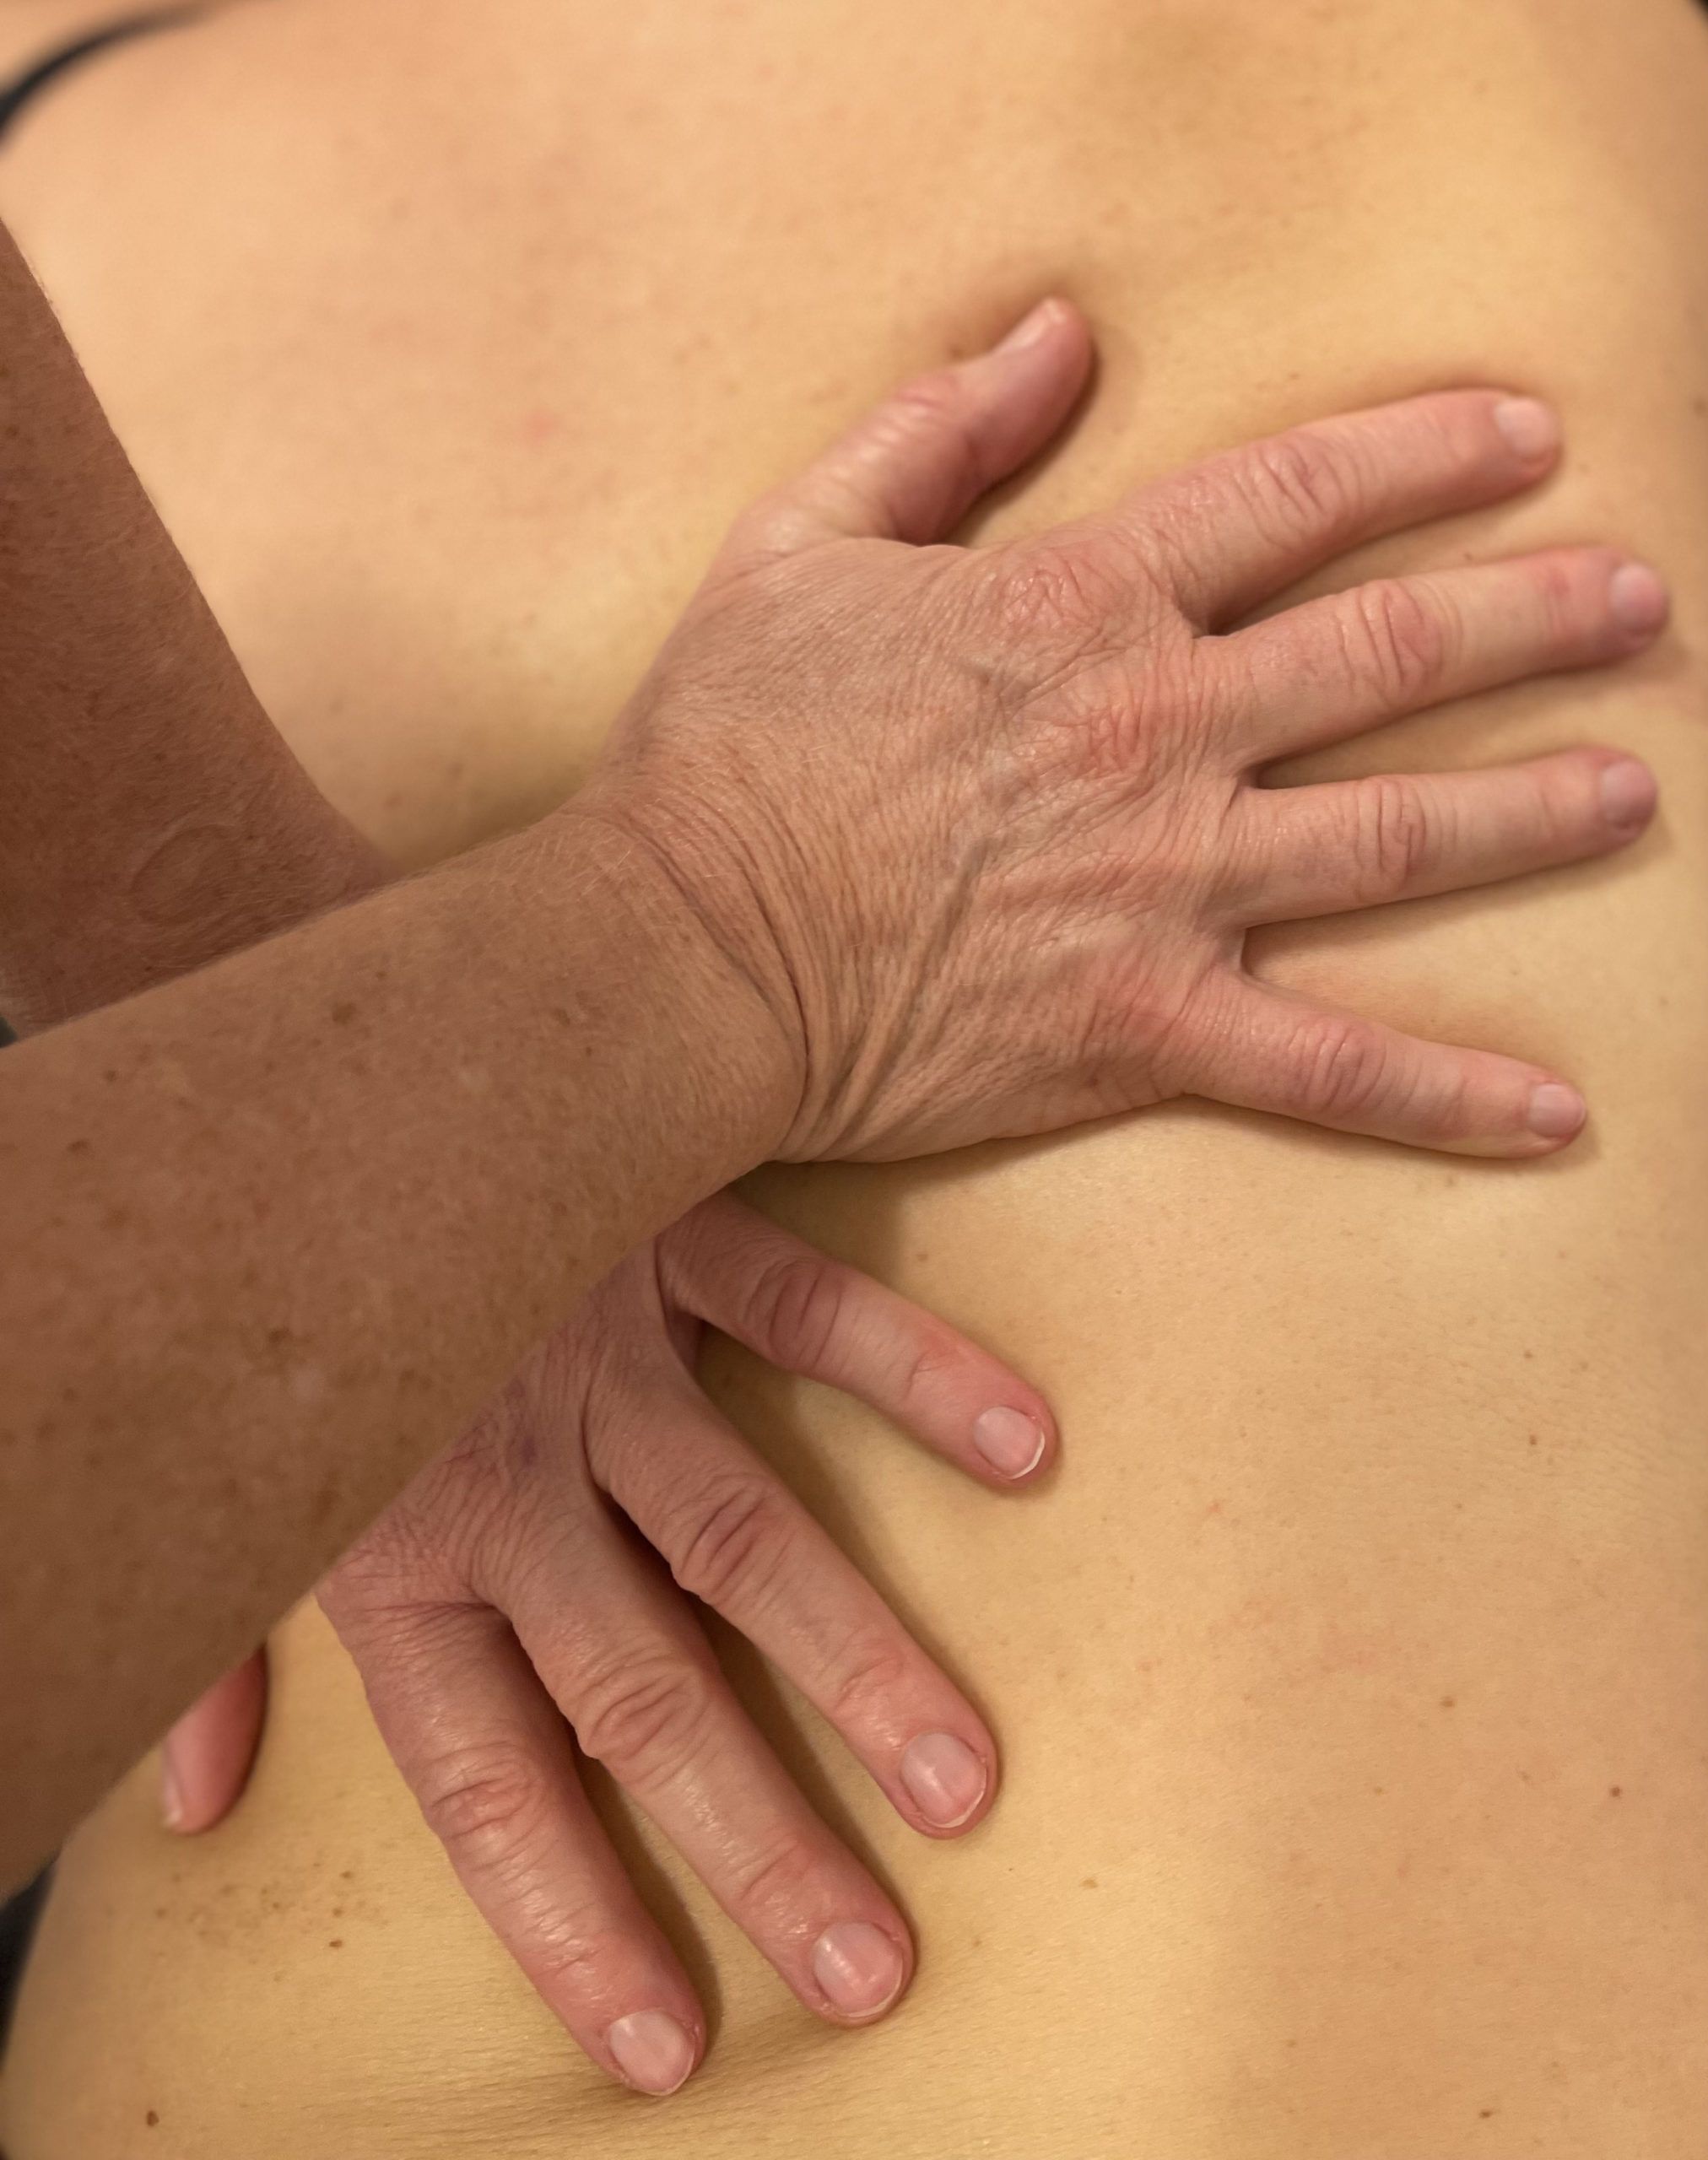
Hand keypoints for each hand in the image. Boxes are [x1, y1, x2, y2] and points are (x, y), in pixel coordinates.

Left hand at [162, 1192, 1054, 2094]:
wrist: (318, 1069)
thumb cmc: (283, 1298)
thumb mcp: (239, 1483)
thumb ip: (217, 1650)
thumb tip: (184, 1808)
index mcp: (403, 1555)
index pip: (484, 1778)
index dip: (567, 1915)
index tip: (667, 2042)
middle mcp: (511, 1477)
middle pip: (639, 1690)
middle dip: (754, 1836)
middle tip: (871, 1964)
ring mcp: (603, 1356)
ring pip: (740, 1530)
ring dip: (857, 1654)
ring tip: (963, 1774)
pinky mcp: (672, 1236)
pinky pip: (806, 1308)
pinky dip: (911, 1370)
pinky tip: (1020, 1443)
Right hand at [581, 299, 1662, 1162]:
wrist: (684, 948)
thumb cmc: (726, 748)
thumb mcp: (799, 540)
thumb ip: (936, 429)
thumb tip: (1053, 332)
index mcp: (1082, 607)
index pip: (1297, 499)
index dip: (1426, 455)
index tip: (1527, 439)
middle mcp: (1158, 734)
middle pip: (1388, 656)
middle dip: (1531, 619)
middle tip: (1640, 607)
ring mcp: (1167, 883)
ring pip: (1396, 837)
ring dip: (1532, 811)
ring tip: (1631, 796)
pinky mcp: (1145, 1024)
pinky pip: (1327, 1066)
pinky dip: (1445, 1094)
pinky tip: (1551, 1114)